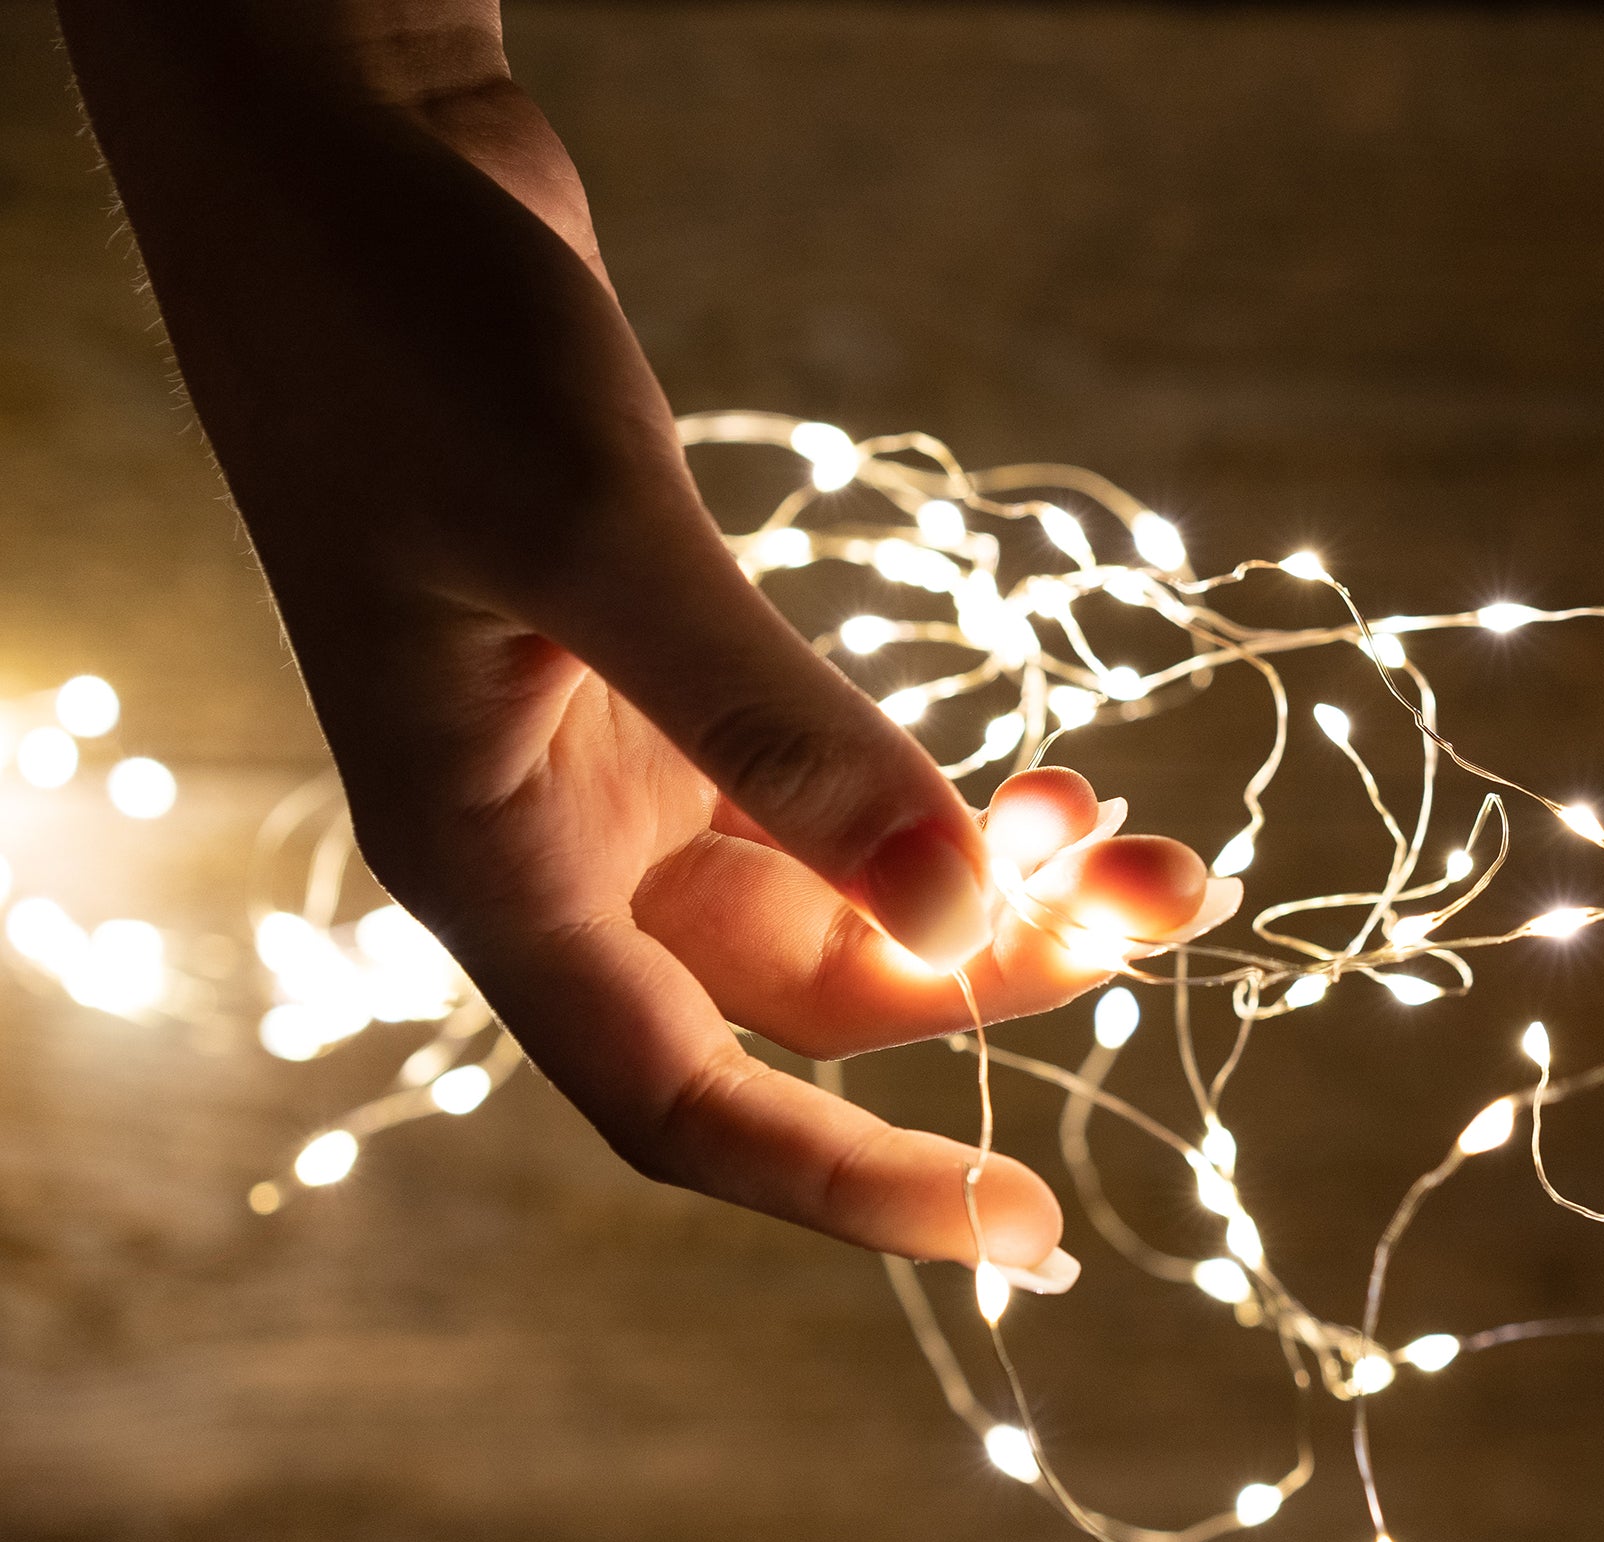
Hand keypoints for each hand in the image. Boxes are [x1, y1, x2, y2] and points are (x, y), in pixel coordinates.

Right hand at [62, 1, 1228, 1279]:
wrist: (342, 156)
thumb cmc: (407, 337)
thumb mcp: (598, 540)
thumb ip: (779, 736)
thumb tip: (965, 912)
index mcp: (490, 865)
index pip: (684, 1108)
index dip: (852, 1189)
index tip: (1025, 1235)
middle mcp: (553, 842)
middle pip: (805, 995)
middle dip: (993, 973)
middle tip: (1173, 901)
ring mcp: (608, 757)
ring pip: (837, 893)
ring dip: (993, 881)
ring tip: (1148, 837)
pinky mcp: (660, 668)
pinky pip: (829, 791)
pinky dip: (937, 797)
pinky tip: (1043, 775)